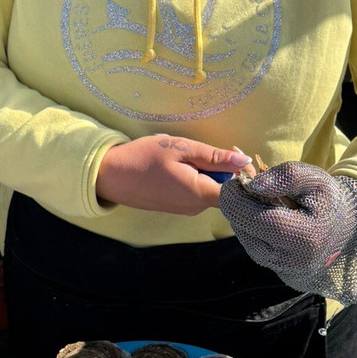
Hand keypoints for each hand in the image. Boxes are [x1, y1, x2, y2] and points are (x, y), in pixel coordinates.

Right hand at [96, 135, 252, 215]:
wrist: (111, 175)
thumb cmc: (144, 158)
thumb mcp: (181, 149)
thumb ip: (215, 157)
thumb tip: (245, 161)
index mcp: (200, 194)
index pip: (239, 192)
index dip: (245, 174)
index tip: (236, 152)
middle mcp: (196, 207)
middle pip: (227, 190)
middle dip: (226, 169)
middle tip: (210, 148)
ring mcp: (187, 209)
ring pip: (212, 190)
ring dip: (210, 172)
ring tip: (188, 156)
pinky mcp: (178, 207)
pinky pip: (199, 192)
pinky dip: (198, 178)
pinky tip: (180, 166)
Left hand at [219, 161, 356, 304]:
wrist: (341, 227)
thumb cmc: (328, 200)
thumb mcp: (315, 179)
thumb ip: (287, 176)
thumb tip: (254, 184)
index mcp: (306, 238)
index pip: (260, 220)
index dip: (240, 200)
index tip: (234, 180)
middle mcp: (291, 260)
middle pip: (247, 230)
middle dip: (236, 205)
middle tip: (239, 185)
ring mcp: (280, 267)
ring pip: (244, 237)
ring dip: (240, 215)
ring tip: (251, 196)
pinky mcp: (273, 267)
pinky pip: (250, 242)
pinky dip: (247, 224)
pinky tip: (256, 211)